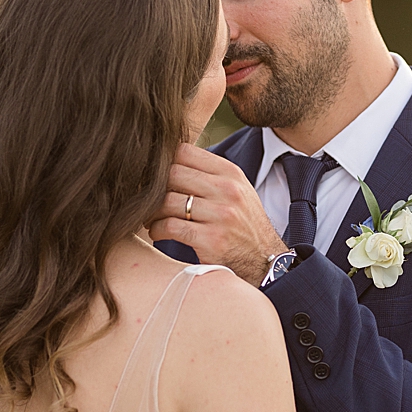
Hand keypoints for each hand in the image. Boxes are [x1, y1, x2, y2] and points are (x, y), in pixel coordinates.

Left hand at [148, 143, 286, 284]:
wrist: (265, 259)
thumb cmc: (244, 223)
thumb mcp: (237, 189)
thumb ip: (210, 174)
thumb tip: (171, 161)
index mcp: (230, 173)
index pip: (185, 152)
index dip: (165, 161)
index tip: (157, 175)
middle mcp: (227, 190)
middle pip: (173, 174)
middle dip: (154, 186)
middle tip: (147, 197)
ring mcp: (220, 215)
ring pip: (167, 201)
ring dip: (152, 211)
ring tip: (151, 218)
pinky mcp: (210, 239)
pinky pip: (170, 226)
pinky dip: (157, 229)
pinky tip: (158, 232)